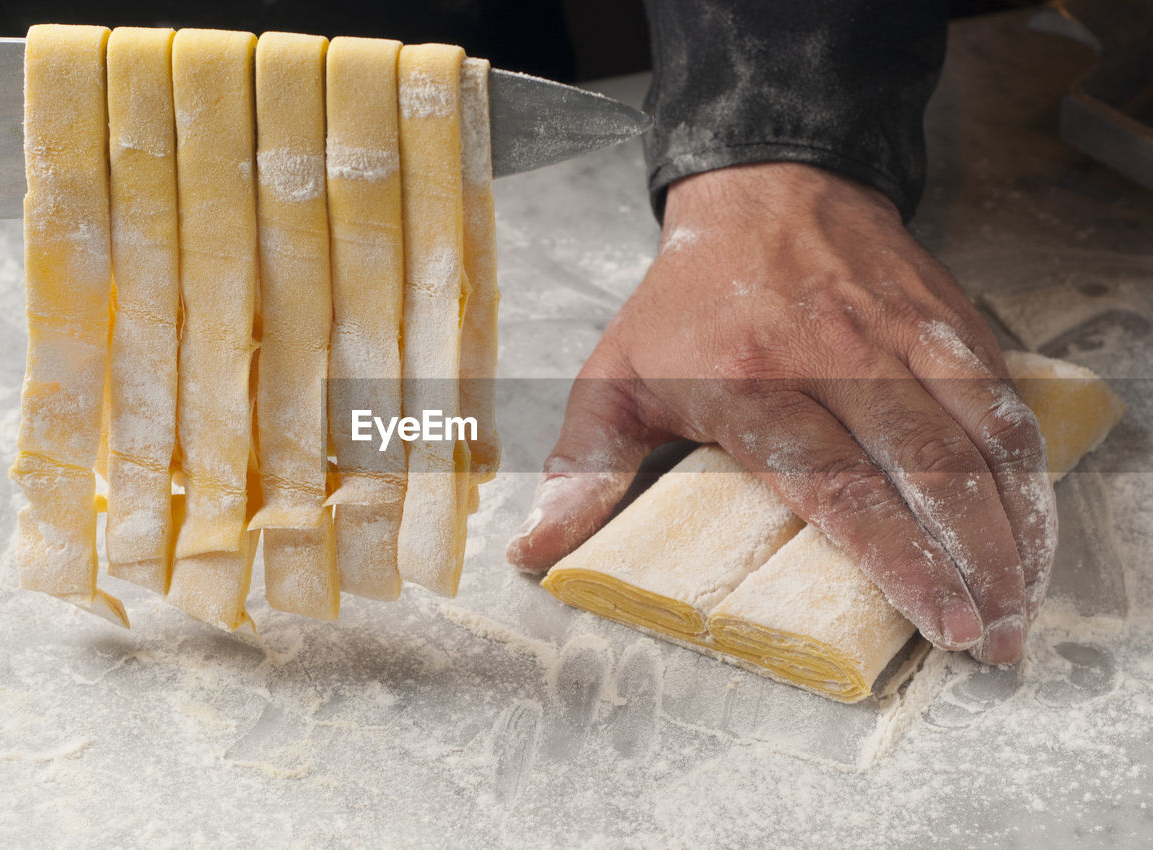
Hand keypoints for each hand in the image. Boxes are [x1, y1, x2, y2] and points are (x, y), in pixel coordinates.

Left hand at [506, 163, 1056, 663]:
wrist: (762, 190)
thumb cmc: (683, 301)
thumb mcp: (612, 380)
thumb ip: (581, 472)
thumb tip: (532, 556)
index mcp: (750, 387)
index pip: (837, 485)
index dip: (896, 558)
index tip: (937, 617)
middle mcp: (834, 362)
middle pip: (926, 473)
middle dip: (974, 563)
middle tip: (994, 636)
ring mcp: (898, 337)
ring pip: (979, 438)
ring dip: (1012, 524)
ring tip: (1021, 598)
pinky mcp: (942, 320)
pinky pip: (1000, 396)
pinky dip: (1024, 462)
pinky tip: (1028, 517)